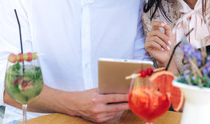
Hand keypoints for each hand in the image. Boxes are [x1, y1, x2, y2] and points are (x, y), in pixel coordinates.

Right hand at [5, 86, 127, 122]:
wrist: (73, 105)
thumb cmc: (85, 95)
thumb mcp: (95, 90)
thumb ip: (106, 90)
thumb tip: (119, 89)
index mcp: (97, 99)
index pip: (115, 98)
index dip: (125, 97)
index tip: (132, 95)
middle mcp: (98, 109)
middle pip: (117, 107)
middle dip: (127, 104)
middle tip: (135, 102)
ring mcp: (98, 116)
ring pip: (115, 113)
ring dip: (122, 109)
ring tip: (130, 104)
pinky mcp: (98, 121)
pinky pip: (110, 117)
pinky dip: (116, 113)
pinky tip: (120, 109)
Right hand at [144, 21, 172, 66]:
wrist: (166, 56)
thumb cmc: (167, 46)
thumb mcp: (170, 36)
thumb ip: (168, 29)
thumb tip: (165, 23)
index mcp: (155, 31)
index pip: (154, 24)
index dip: (158, 23)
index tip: (164, 24)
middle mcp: (150, 34)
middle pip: (156, 32)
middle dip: (164, 37)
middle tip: (169, 43)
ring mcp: (148, 40)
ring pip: (155, 38)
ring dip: (163, 43)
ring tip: (167, 48)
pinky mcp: (146, 46)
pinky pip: (152, 43)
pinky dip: (159, 46)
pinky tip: (162, 49)